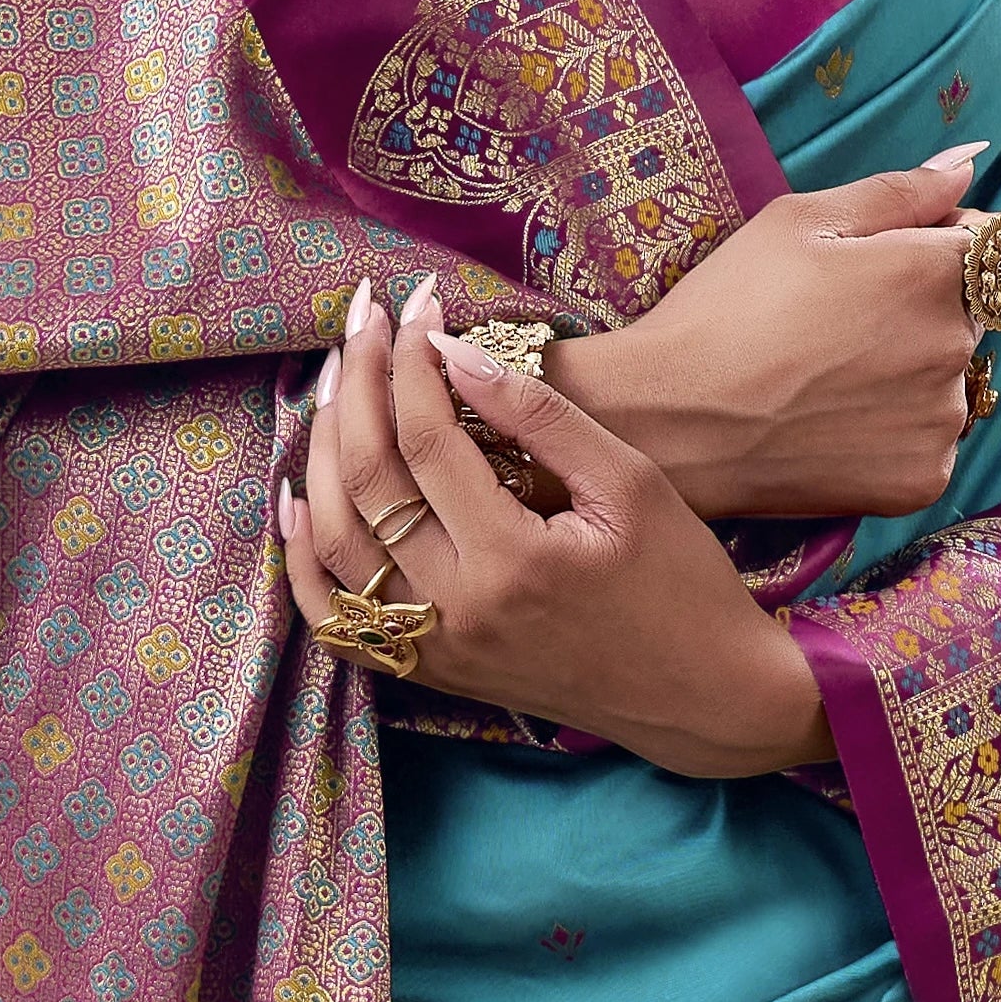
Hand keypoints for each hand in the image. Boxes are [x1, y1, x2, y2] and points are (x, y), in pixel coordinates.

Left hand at [280, 278, 833, 777]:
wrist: (704, 696)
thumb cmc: (681, 581)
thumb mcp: (629, 482)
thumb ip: (539, 416)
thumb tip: (455, 350)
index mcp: (514, 558)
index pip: (428, 439)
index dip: (410, 362)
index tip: (416, 306)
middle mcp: (459, 609)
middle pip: (368, 482)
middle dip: (356, 386)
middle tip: (363, 321)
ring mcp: (438, 649)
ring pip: (336, 542)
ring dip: (321, 454)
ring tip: (333, 383)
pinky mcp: (433, 672)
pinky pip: (337, 620)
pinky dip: (303, 559)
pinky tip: (296, 499)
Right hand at [543, 145, 989, 520]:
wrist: (674, 420)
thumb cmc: (728, 306)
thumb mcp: (800, 221)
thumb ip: (899, 190)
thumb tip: (970, 163)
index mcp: (936, 269)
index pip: (991, 243)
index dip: (936, 243)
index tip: (876, 264)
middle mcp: (958, 345)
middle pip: (971, 313)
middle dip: (922, 309)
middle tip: (836, 326)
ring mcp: (945, 419)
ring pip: (951, 381)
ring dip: (913, 374)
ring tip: (828, 378)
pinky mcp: (925, 478)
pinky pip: (930, 442)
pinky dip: (896, 433)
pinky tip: (835, 423)